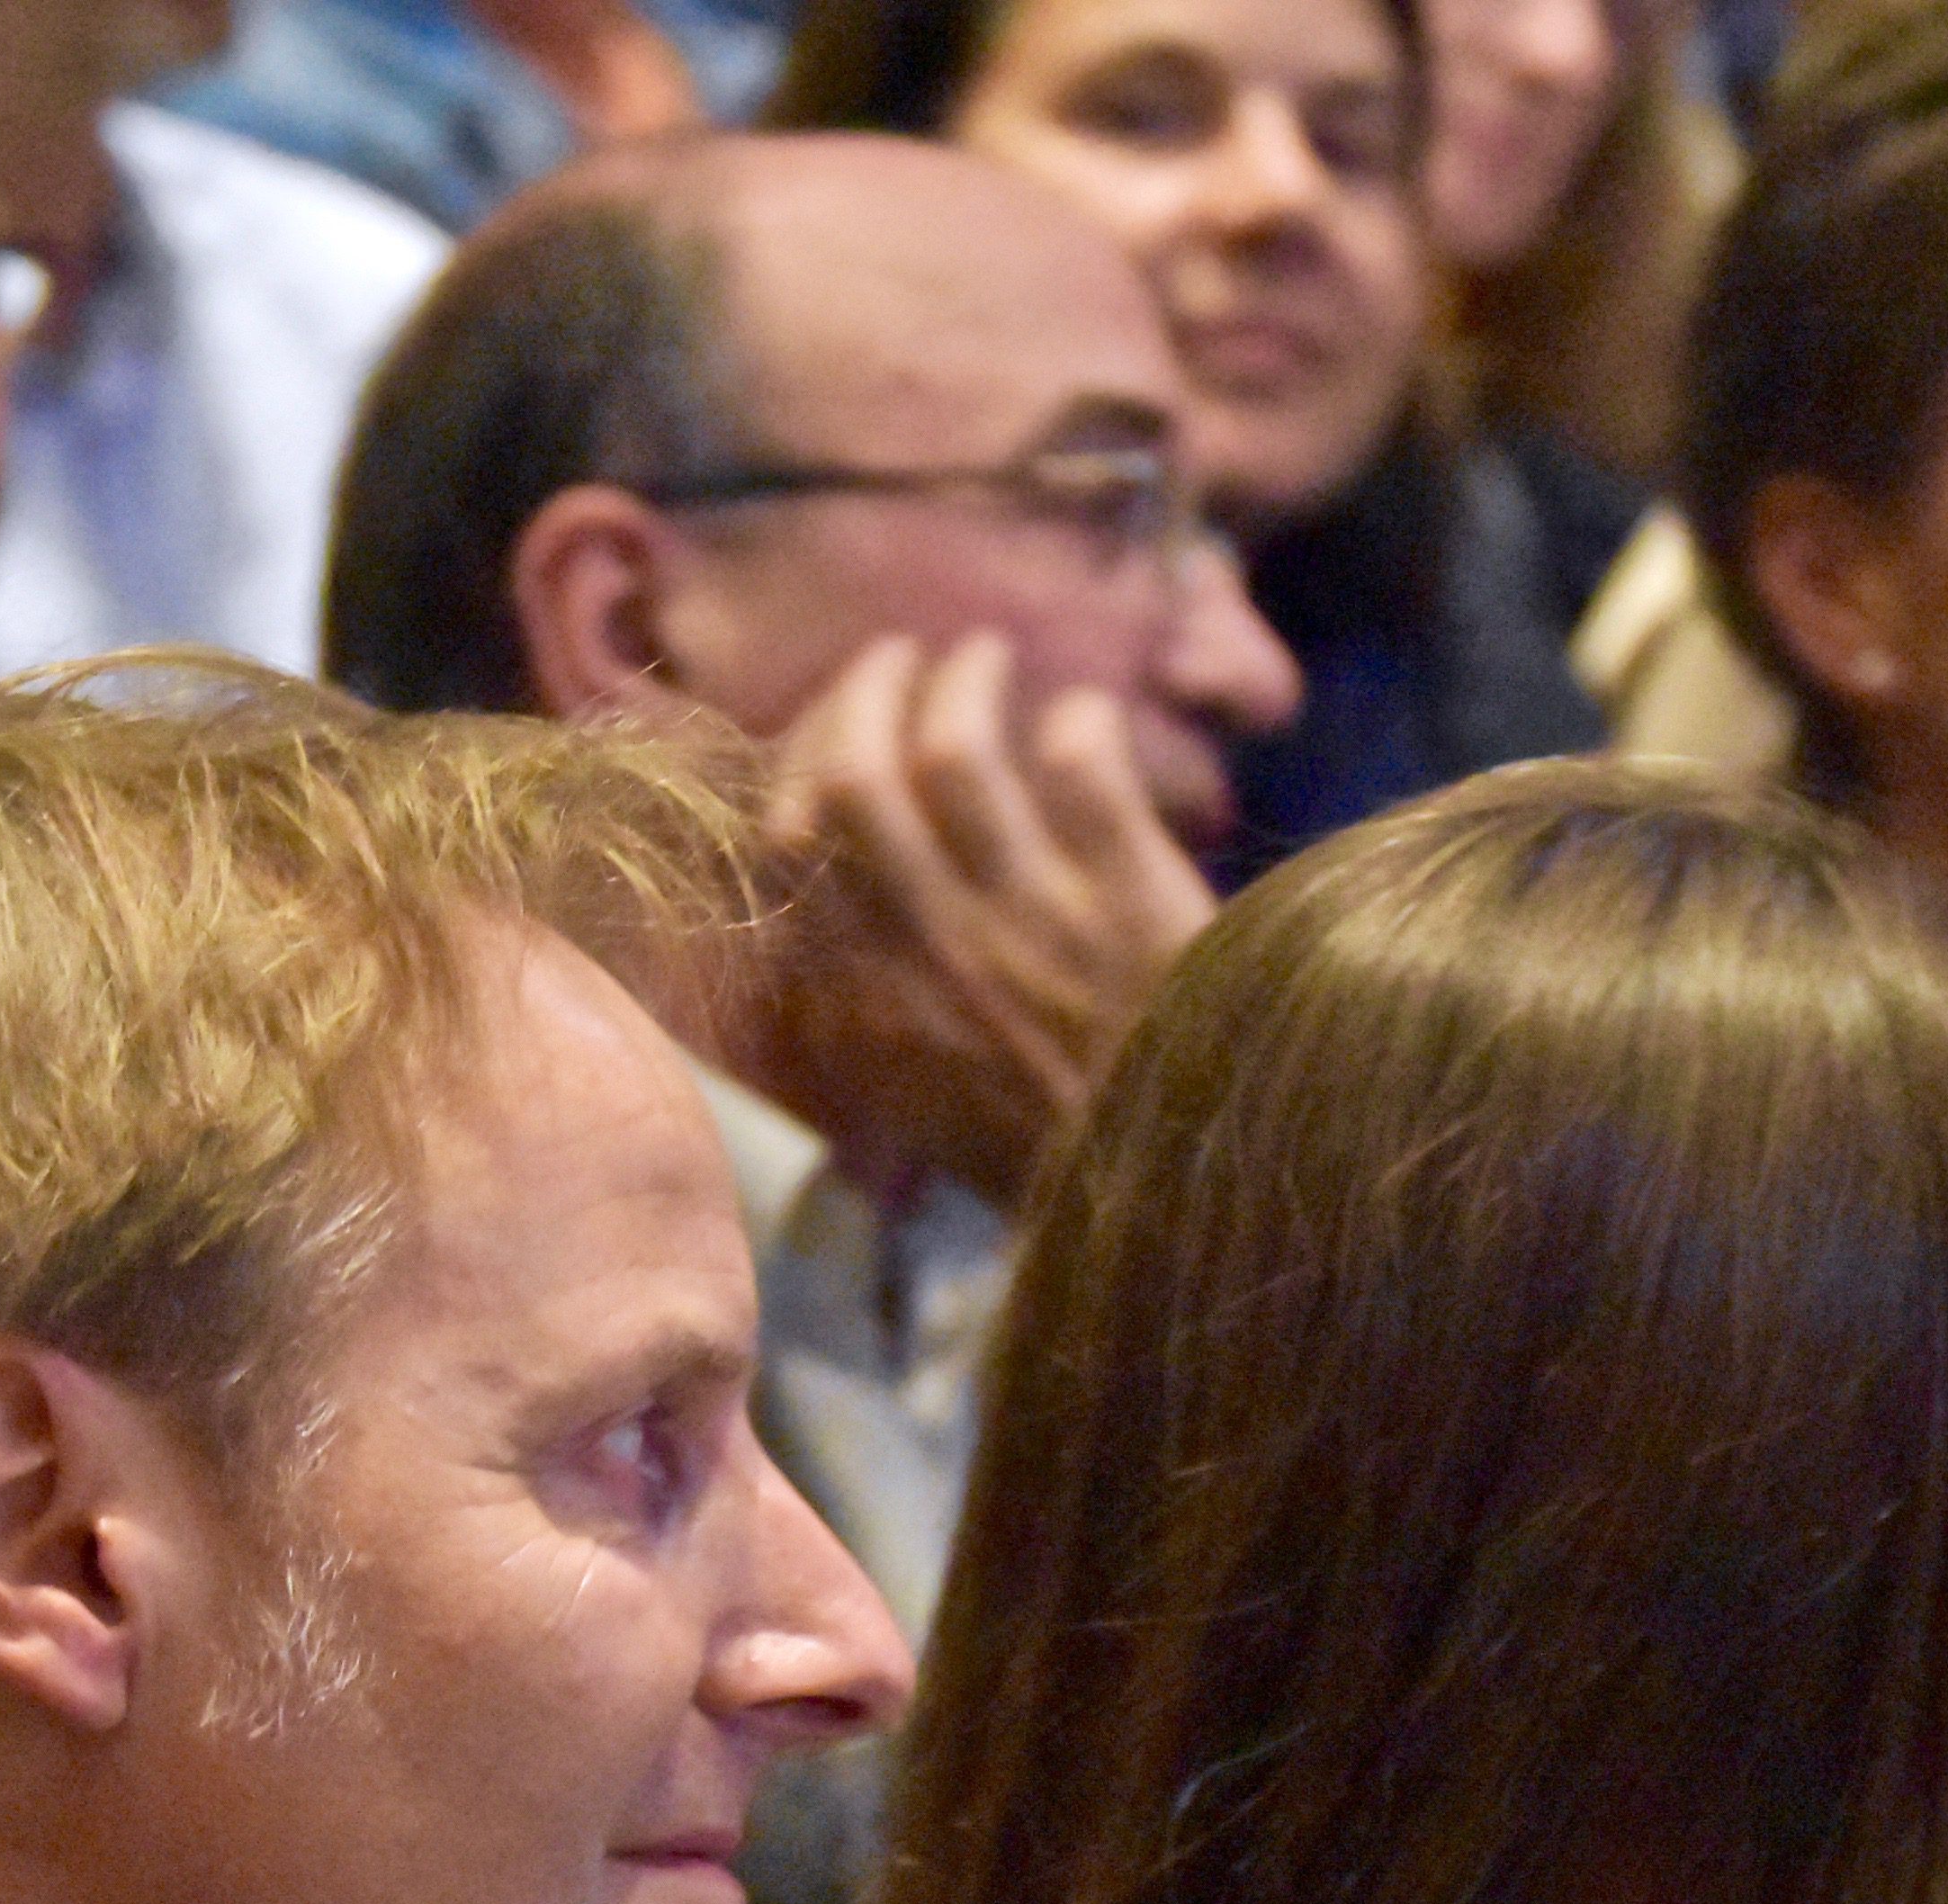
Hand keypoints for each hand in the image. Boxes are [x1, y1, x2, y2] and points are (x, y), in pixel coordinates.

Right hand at [760, 631, 1214, 1191]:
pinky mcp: (1125, 901)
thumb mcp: (904, 1093)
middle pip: (853, 773)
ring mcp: (1024, 923)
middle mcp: (923, 952)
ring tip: (983, 658)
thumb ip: (850, 1000)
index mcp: (854, 1002)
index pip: (785, 842)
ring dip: (963, 682)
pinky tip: (1083, 722)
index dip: (799, 759)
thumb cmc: (1035, 1152)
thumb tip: (813, 890)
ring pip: (956, 752)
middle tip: (901, 659)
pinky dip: (1075, 722)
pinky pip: (1080, 766)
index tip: (829, 732)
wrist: (1162, 1201)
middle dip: (867, 690)